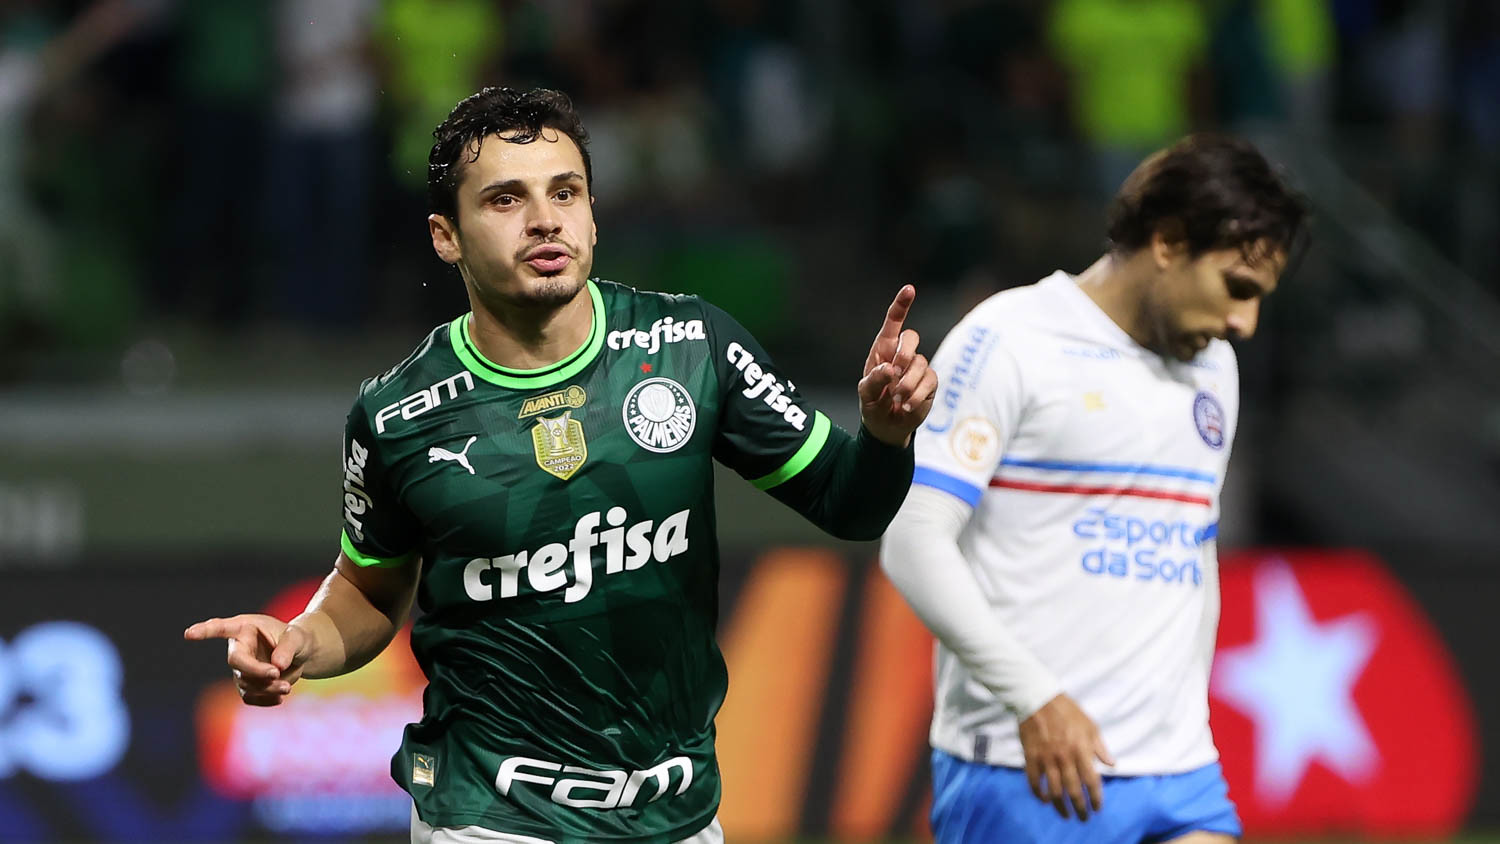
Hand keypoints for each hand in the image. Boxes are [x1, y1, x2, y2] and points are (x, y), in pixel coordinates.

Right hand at [184, 614, 312, 705]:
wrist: (302, 654)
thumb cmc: (298, 639)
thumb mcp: (298, 637)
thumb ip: (288, 648)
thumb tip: (277, 666)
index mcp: (245, 628)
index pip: (220, 627)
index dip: (205, 631)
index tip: (189, 634)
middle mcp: (238, 648)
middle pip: (236, 662)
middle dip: (255, 670)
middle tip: (276, 674)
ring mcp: (240, 669)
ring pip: (245, 683)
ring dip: (266, 688)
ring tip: (287, 687)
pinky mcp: (246, 685)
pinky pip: (249, 697)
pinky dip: (265, 700)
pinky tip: (280, 698)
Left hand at [859, 285, 936, 445]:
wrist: (887, 427)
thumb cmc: (872, 405)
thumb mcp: (865, 394)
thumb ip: (874, 380)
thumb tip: (890, 369)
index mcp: (883, 350)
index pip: (893, 322)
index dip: (901, 305)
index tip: (909, 289)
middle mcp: (902, 355)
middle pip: (912, 337)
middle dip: (904, 353)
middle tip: (895, 373)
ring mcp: (917, 368)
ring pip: (921, 362)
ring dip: (906, 384)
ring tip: (896, 400)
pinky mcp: (929, 383)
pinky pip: (929, 381)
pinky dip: (915, 396)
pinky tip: (906, 406)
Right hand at [1018, 693, 1115, 820]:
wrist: (1038, 697)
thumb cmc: (1067, 710)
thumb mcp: (1090, 725)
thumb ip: (1100, 747)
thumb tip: (1112, 764)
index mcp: (1081, 749)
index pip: (1092, 781)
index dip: (1096, 798)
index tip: (1097, 807)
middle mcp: (1065, 757)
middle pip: (1074, 791)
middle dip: (1080, 808)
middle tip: (1083, 818)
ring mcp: (1046, 758)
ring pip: (1054, 790)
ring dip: (1061, 806)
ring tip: (1066, 815)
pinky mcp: (1031, 756)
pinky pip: (1034, 781)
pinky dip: (1039, 793)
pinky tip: (1045, 799)